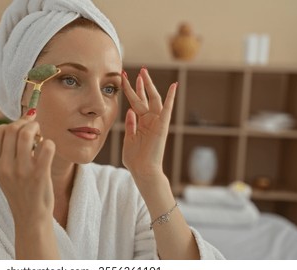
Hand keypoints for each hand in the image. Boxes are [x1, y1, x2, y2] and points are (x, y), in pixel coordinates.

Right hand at [0, 109, 55, 225]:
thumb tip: (23, 121)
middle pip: (11, 129)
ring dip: (37, 129)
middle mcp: (5, 167)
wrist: (30, 218)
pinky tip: (49, 149)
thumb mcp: (6, 174)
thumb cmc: (22, 192)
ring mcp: (21, 171)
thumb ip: (9, 151)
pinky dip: (49, 143)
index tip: (21, 125)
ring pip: (27, 135)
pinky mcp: (39, 175)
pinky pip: (46, 147)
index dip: (10, 123)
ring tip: (41, 136)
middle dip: (26, 123)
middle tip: (35, 127)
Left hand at [121, 68, 176, 182]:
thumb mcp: (128, 139)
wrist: (143, 171)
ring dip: (149, 85)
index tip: (123, 79)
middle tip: (136, 70)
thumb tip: (129, 111)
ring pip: (153, 99)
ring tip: (144, 72)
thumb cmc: (135, 159)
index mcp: (140, 123)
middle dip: (139, 84)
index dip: (129, 90)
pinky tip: (173, 86)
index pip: (135, 102)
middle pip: (144, 97)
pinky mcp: (162, 126)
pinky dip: (171, 98)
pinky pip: (167, 109)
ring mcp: (156, 122)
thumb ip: (129, 125)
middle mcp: (149, 120)